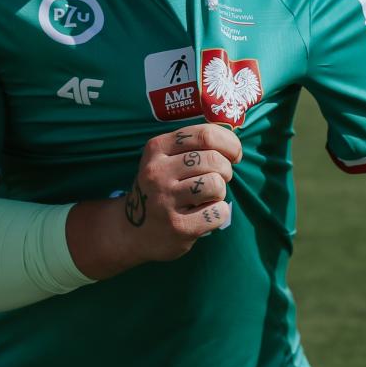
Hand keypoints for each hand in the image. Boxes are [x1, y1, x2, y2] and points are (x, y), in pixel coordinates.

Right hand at [124, 124, 241, 261]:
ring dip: (220, 191)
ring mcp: (165, 200)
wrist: (131, 232)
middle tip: (219, 178)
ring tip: (208, 197)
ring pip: (216, 184)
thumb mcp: (166, 158)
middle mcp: (157, 172)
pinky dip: (220, 213)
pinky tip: (206, 214)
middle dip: (226, 169)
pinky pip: (218, 212)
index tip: (234, 154)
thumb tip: (233, 142)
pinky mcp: (177, 226)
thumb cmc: (161, 188)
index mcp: (157, 148)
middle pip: (213, 159)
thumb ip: (194, 145)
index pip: (205, 134)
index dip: (229, 143)